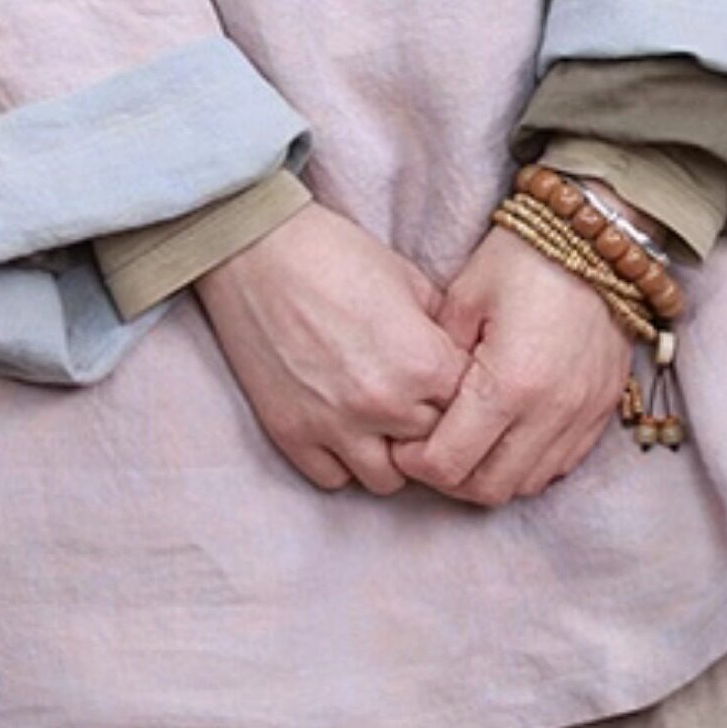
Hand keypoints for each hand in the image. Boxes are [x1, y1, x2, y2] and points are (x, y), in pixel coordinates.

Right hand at [195, 200, 468, 496]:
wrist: (254, 247)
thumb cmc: (334, 252)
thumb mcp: (407, 277)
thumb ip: (442, 329)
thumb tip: (461, 363)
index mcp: (422, 361)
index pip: (471, 408)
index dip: (464, 393)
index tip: (449, 379)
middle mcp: (384, 403)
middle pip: (434, 446)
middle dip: (431, 424)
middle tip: (416, 398)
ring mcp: (335, 426)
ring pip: (388, 479)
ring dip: (390, 452)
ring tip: (381, 420)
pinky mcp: (291, 435)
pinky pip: (334, 480)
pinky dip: (343, 460)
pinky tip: (342, 426)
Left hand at [385, 224, 626, 507]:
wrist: (598, 238)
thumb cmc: (525, 258)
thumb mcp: (465, 295)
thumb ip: (438, 355)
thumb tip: (420, 398)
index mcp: (508, 383)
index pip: (450, 462)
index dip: (416, 463)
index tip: (403, 445)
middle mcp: (549, 412)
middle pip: (488, 488)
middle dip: (450, 480)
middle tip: (429, 452)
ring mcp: (582, 416)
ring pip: (527, 484)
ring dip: (491, 476)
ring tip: (468, 446)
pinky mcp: (602, 412)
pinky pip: (560, 465)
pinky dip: (529, 463)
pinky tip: (509, 436)